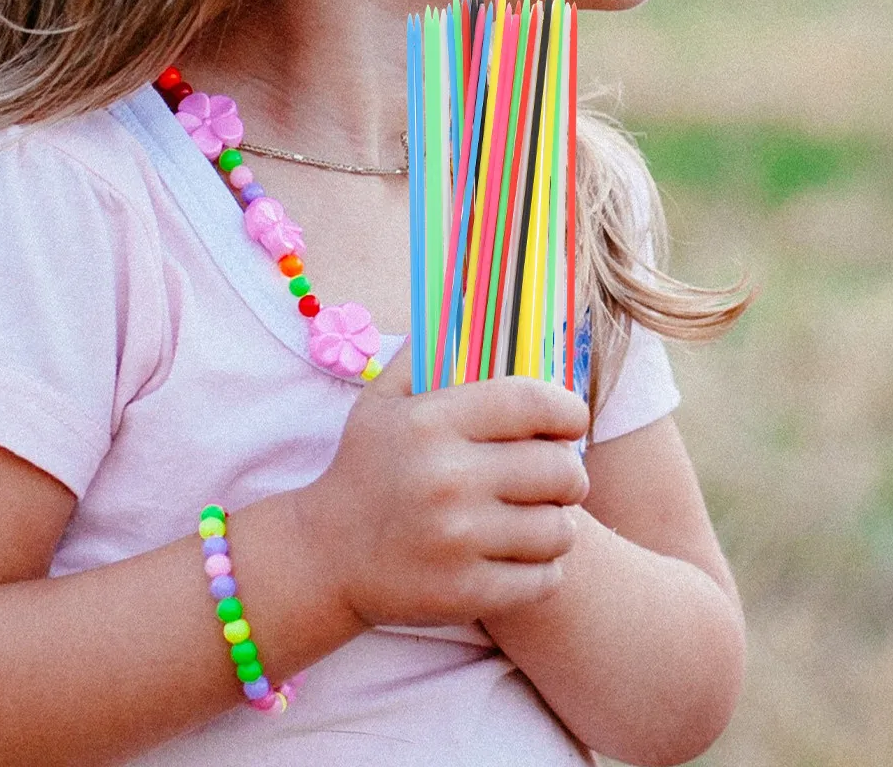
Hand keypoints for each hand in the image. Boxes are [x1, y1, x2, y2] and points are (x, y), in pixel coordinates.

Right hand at [293, 357, 589, 630]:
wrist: (320, 557)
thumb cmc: (365, 467)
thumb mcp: (383, 399)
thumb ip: (430, 351)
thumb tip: (474, 300)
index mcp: (433, 422)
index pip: (533, 402)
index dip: (568, 409)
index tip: (572, 421)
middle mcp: (447, 479)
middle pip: (559, 468)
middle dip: (570, 471)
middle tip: (557, 475)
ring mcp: (456, 541)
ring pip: (559, 527)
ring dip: (558, 521)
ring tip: (539, 515)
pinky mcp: (463, 592)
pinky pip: (544, 577)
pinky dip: (545, 567)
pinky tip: (524, 554)